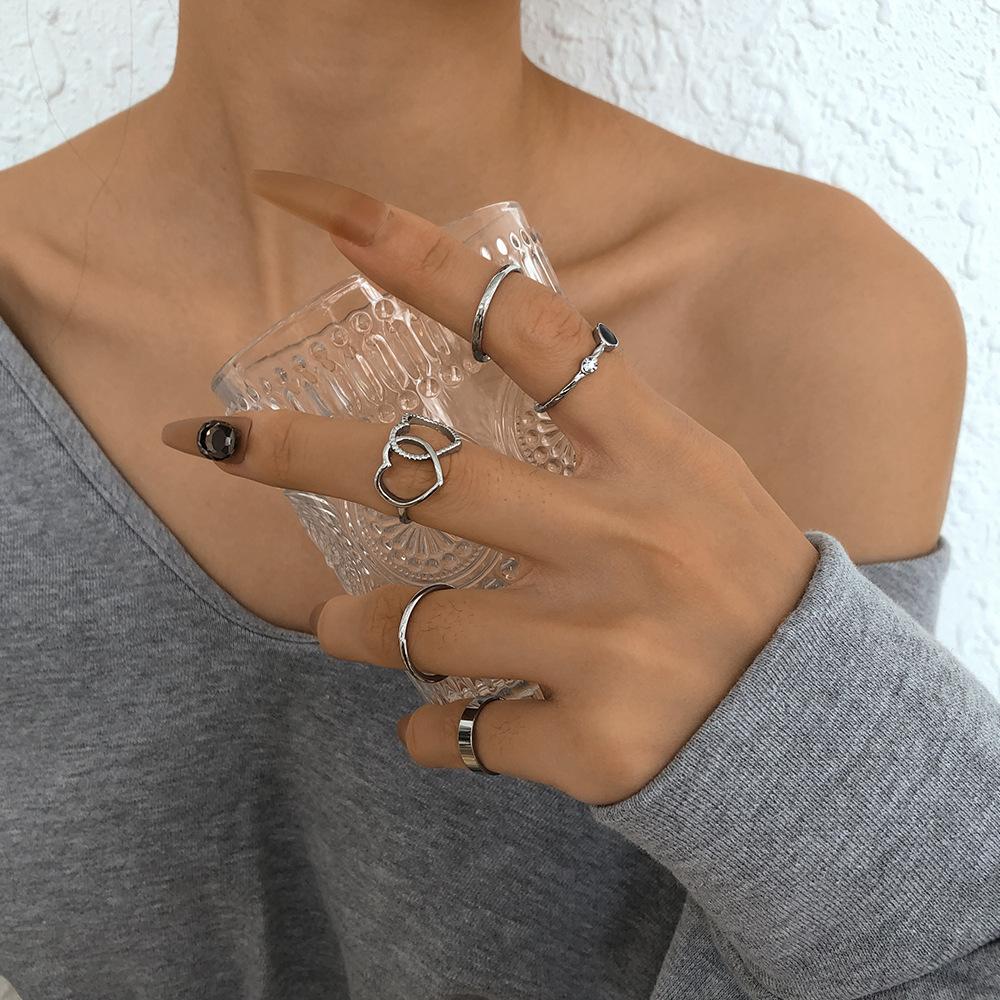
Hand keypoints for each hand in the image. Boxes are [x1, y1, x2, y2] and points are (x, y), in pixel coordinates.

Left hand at [162, 170, 818, 807]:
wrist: (811, 727)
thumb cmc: (736, 584)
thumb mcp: (693, 483)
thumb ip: (600, 439)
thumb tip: (482, 412)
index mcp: (655, 458)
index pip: (532, 334)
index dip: (429, 268)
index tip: (336, 218)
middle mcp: (625, 542)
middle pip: (425, 479)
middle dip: (298, 454)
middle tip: (221, 442)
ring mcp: (605, 645)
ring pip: (415, 626)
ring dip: (357, 628)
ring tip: (350, 628)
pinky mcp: (589, 742)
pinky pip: (453, 731)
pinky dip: (429, 728)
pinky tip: (449, 721)